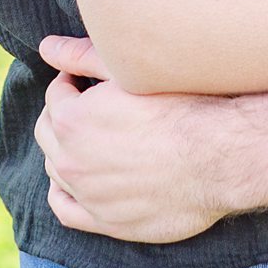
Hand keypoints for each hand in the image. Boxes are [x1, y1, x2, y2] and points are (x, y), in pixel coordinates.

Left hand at [32, 35, 235, 243]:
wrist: (219, 156)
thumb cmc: (180, 107)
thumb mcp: (129, 71)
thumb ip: (82, 57)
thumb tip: (47, 46)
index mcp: (70, 119)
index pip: (56, 93)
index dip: (72, 81)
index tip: (89, 81)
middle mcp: (70, 160)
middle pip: (48, 132)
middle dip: (63, 114)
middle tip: (89, 106)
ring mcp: (87, 194)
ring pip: (56, 169)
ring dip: (65, 150)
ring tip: (91, 138)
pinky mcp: (106, 221)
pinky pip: (65, 209)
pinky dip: (64, 193)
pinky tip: (78, 179)